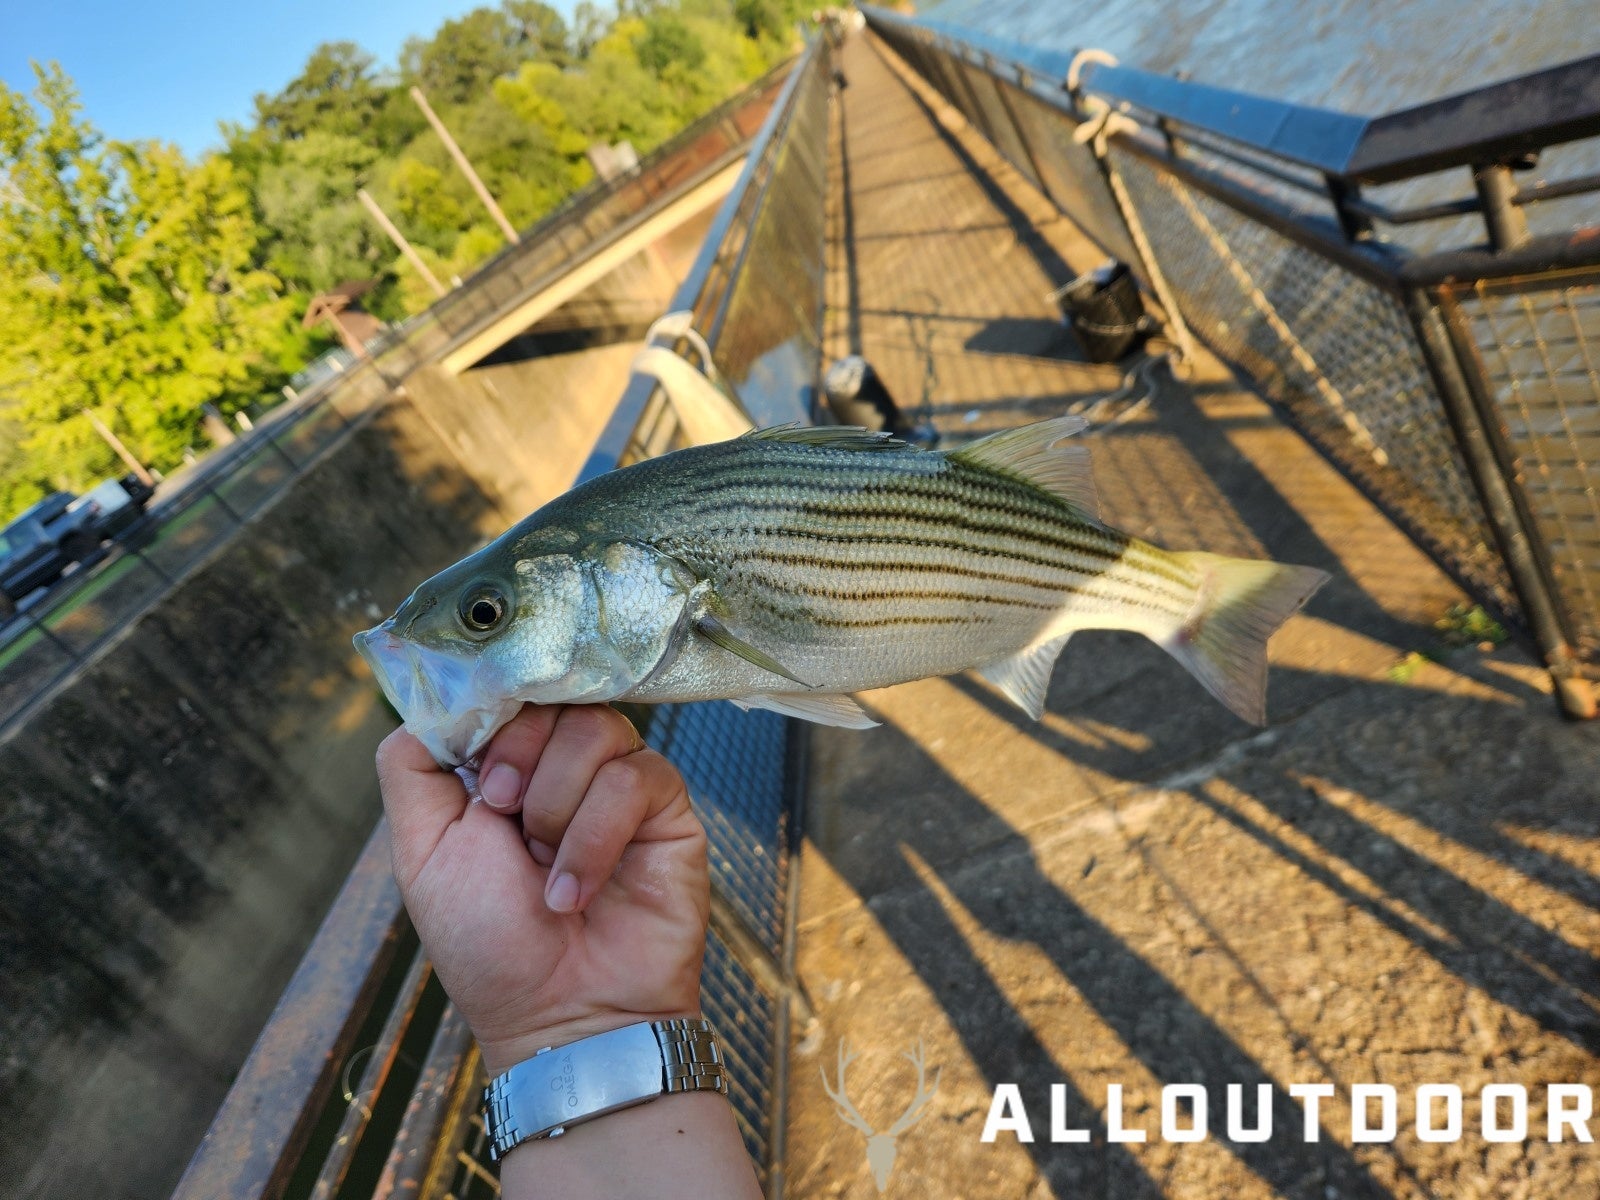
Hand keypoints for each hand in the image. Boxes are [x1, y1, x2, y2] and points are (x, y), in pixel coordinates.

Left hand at [376, 703, 708, 1075]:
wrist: (563, 1017)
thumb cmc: (491, 947)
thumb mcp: (422, 853)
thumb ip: (412, 767)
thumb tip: (433, 696)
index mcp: (505, 765)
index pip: (505, 691)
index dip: (493, 721)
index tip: (482, 786)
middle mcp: (563, 765)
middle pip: (550, 697)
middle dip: (521, 760)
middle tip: (507, 820)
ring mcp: (618, 782)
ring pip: (595, 728)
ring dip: (557, 808)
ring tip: (546, 873)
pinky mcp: (666, 806)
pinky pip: (636, 776)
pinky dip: (595, 836)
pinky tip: (577, 889)